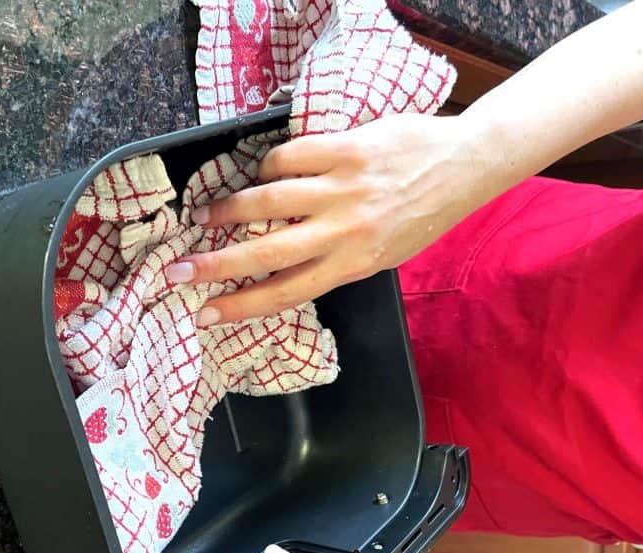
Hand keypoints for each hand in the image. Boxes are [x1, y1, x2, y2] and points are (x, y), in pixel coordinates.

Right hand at [167, 113, 503, 325]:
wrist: (463, 166)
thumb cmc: (421, 215)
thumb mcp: (380, 256)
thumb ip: (334, 262)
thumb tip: (280, 267)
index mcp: (353, 264)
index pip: (285, 292)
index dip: (240, 305)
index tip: (205, 314)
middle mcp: (344, 232)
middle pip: (265, 253)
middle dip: (215, 264)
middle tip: (178, 270)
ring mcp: (344, 189)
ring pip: (268, 200)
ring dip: (230, 209)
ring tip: (209, 215)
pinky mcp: (347, 149)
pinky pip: (290, 157)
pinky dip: (268, 166)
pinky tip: (261, 172)